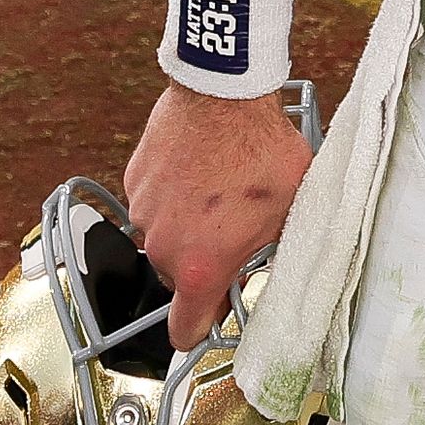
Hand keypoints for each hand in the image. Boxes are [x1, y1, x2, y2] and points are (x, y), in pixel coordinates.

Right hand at [120, 84, 314, 350]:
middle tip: (234, 233)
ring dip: (187, 227)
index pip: (184, 331)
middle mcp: (163, 248)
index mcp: (202, 268)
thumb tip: (275, 273)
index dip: (201, 330)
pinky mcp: (134, 182)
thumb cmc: (262, 151)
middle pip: (180, 278)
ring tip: (219, 194)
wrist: (223, 93)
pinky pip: (153, 204)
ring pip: (166, 238)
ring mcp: (143, 213)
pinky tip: (200, 171)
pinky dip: (172, 197)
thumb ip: (275, 254)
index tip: (212, 319)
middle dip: (204, 264)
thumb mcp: (289, 211)